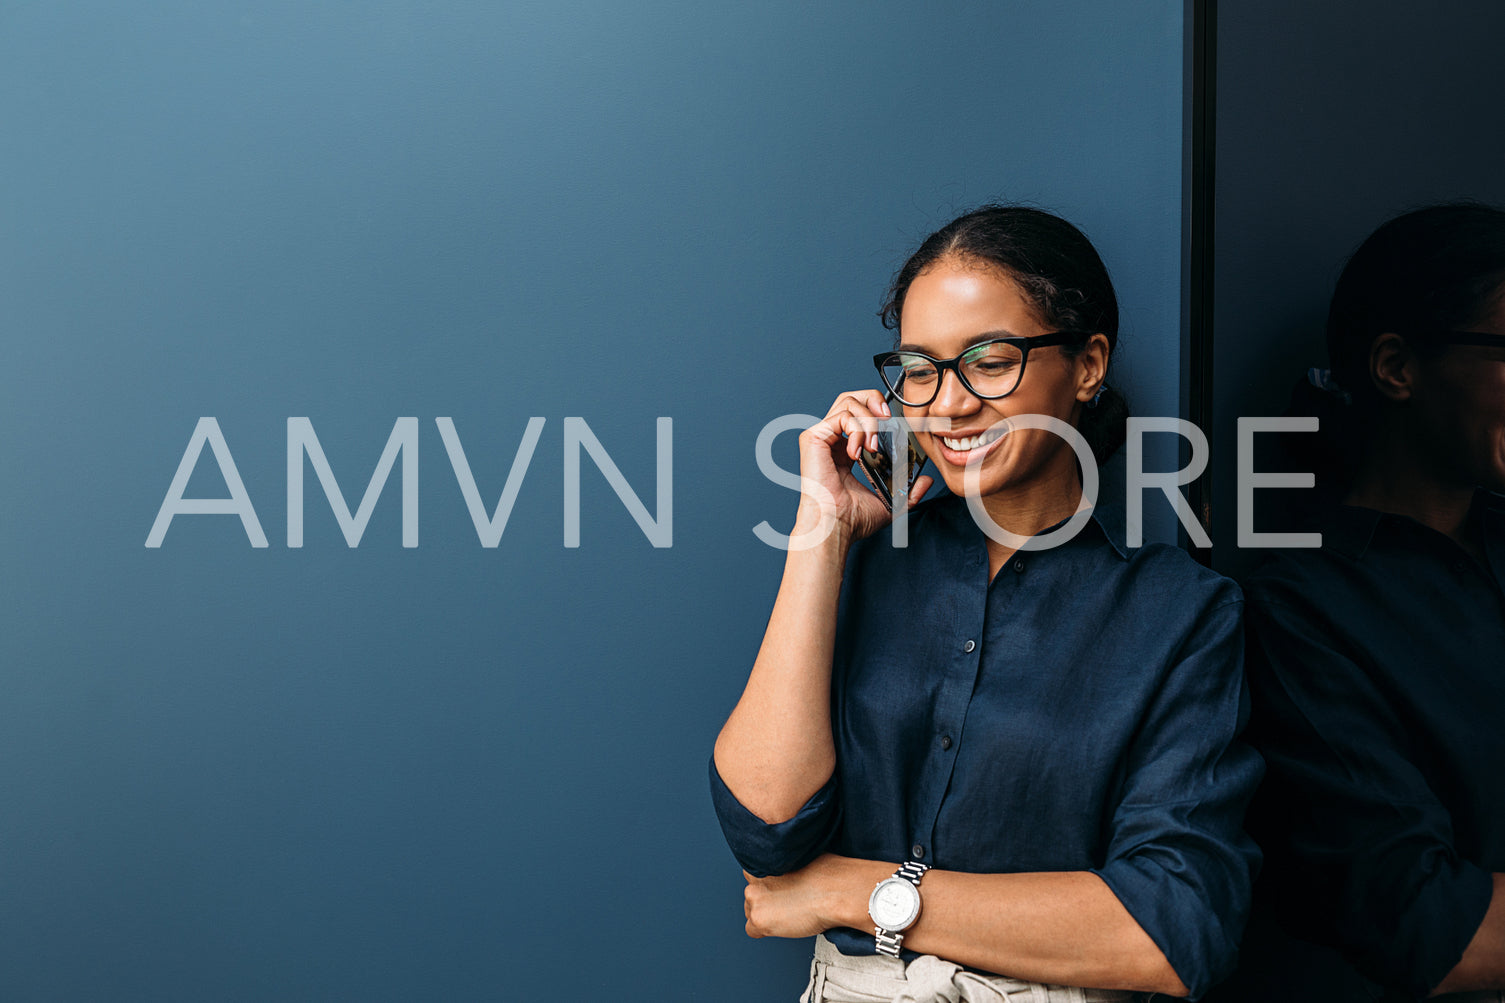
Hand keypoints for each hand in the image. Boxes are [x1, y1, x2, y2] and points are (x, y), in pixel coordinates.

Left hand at [743, 854, 875, 938]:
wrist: (835, 892)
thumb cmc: (828, 876)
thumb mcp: (802, 860)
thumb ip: (786, 867)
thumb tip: (787, 877)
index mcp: (766, 860)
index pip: (754, 876)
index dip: (769, 887)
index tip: (780, 891)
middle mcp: (755, 878)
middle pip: (751, 895)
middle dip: (766, 901)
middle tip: (786, 904)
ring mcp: (755, 899)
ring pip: (751, 912)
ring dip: (766, 916)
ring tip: (788, 915)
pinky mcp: (759, 919)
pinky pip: (752, 931)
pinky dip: (766, 932)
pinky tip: (783, 926)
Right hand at [794, 390, 933, 545]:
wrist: (836, 526)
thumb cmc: (854, 519)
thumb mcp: (890, 502)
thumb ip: (910, 491)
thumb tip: (926, 481)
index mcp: (845, 451)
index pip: (860, 415)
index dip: (879, 412)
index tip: (894, 424)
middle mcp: (832, 440)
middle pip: (851, 398)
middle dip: (874, 401)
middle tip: (887, 419)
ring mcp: (822, 438)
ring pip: (848, 402)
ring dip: (869, 420)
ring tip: (874, 445)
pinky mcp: (814, 438)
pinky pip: (841, 416)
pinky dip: (857, 429)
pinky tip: (858, 452)